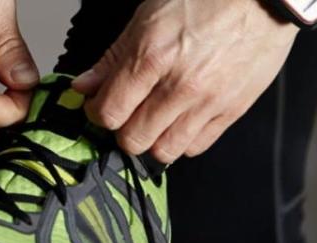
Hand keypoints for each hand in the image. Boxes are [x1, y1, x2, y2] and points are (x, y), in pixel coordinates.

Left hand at [72, 0, 298, 162]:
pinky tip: (178, 121)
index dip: (97, 113)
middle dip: (122, 129)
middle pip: (133, 139)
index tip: (98, 106)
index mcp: (153, 57)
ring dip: (151, 140)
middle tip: (125, 113)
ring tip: (152, 120)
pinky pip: (197, 146)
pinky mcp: (232, 110)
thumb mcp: (147, 17)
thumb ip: (113, 57)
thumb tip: (84, 86)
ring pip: (164, 151)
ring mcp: (209, 101)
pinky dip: (182, 141)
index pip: (109, 112)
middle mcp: (180, 85)